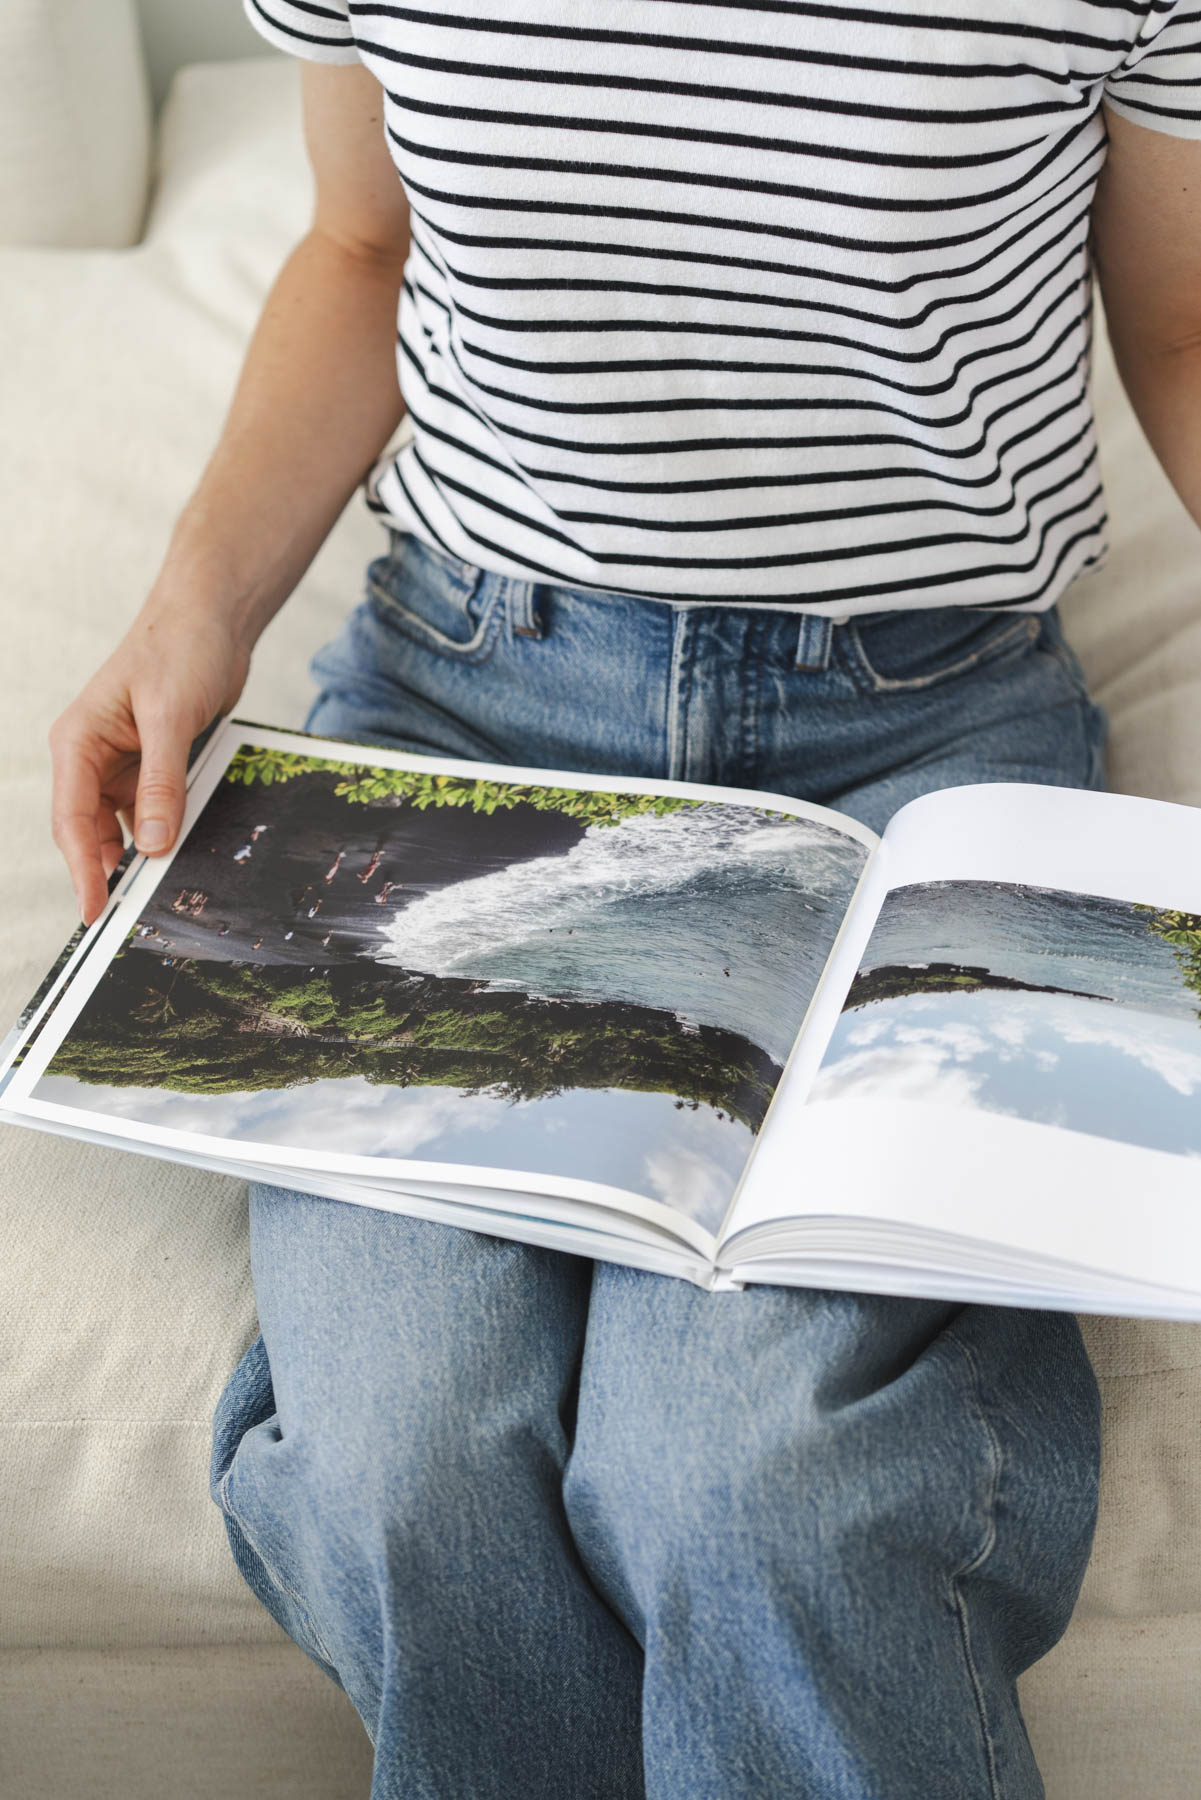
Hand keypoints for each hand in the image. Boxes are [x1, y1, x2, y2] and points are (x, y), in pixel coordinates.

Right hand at [49, 602, 251, 925]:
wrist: (212, 618)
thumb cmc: (180, 649)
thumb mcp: (171, 718)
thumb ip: (161, 783)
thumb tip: (152, 845)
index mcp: (78, 740)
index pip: (71, 818)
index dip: (81, 869)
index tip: (93, 909)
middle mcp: (92, 754)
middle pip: (89, 829)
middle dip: (105, 871)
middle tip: (124, 916)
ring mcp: (122, 761)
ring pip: (120, 824)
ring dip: (136, 855)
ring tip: (154, 893)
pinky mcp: (152, 763)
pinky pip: (150, 809)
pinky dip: (161, 832)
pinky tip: (177, 854)